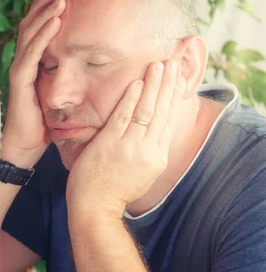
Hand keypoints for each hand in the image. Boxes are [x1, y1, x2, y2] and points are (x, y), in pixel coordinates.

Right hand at [1, 0, 65, 166]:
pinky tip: (54, 23)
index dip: (45, 12)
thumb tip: (89, 67)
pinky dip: (43, 36)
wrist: (26, 144)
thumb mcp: (58, 95)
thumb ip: (65, 77)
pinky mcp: (21, 80)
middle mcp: (23, 63)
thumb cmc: (42, 122)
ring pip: (30, 34)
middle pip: (30, 26)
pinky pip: (32, 53)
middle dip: (43, 5)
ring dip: (44, 14)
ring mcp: (20, 70)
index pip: (36, 31)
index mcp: (32, 64)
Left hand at [65, 59, 185, 217]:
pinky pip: (123, 117)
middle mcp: (148, 152)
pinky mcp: (111, 145)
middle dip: (168, 85)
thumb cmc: (113, 191)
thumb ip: (147, 151)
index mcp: (157, 158)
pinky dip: (130, 99)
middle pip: (162, 112)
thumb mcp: (141, 174)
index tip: (177, 79)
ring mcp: (130, 148)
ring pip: (146, 111)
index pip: (168, 121)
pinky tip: (136, 83)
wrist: (95, 209)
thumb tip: (152, 130)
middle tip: (173, 62)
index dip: (173, 98)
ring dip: (153, 86)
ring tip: (158, 65)